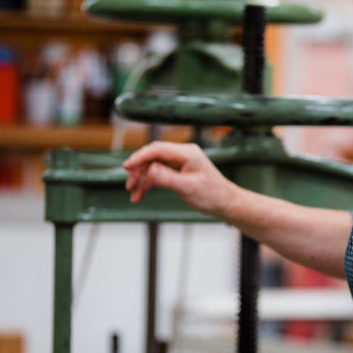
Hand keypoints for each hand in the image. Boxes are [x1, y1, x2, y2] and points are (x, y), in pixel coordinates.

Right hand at [122, 141, 236, 216]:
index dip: (139, 157)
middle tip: (130, 186)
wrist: (226, 203)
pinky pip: (158, 174)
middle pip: (152, 157)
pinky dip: (148, 183)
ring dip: (142, 179)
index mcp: (187, 153)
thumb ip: (168, 178)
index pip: (157, 149)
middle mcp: (182, 154)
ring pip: (153, 166)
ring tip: (134, 194)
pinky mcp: (178, 171)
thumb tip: (149, 170)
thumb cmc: (213, 195)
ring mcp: (180, 162)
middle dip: (138, 171)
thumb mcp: (188, 188)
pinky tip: (140, 194)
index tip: (127, 167)